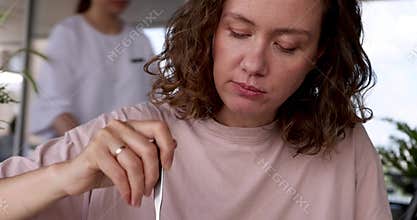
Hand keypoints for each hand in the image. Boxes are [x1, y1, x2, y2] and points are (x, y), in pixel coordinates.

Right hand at [55, 119, 176, 206]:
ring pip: (134, 164)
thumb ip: (151, 151)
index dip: (167, 147)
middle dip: (152, 175)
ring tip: (138, 198)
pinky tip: (128, 197)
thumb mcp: (133, 159)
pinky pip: (118, 173)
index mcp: (131, 125)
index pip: (159, 126)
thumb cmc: (107, 168)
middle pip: (148, 149)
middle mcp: (119, 126)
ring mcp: (105, 136)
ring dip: (139, 186)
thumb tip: (174, 145)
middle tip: (150, 191)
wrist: (76, 176)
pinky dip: (126, 189)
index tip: (167, 166)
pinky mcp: (95, 151)